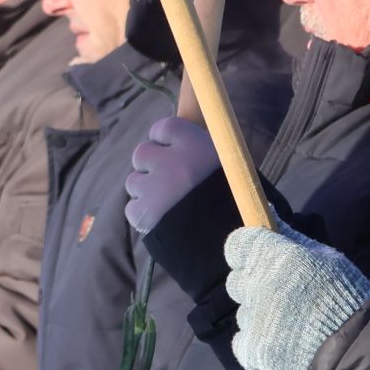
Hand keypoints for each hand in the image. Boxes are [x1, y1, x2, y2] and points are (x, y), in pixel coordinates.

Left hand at [124, 116, 221, 234]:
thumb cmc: (237, 203)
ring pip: (134, 182)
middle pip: (142, 153)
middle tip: (167, 181)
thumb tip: (189, 149)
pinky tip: (162, 221)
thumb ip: (205, 155)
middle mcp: (169, 161)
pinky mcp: (142, 213)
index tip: (171, 150)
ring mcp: (153, 188)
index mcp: (194, 145)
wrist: (229, 241)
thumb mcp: (232, 168)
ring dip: (146, 191)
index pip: (163, 128)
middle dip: (150, 165)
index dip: (164, 140)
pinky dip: (143, 214)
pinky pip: (132, 207)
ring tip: (169, 206)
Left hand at [224, 224, 369, 369]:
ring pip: (244, 311)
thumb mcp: (327, 258)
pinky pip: (243, 340)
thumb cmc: (347, 296)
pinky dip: (258, 342)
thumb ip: (292, 237)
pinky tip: (281, 342)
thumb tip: (268, 211)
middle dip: (255, 284)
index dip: (247, 250)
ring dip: (260, 314)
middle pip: (237, 280)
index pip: (237, 244)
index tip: (259, 257)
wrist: (357, 350)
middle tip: (282, 294)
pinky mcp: (252, 350)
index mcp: (276, 257)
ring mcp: (253, 320)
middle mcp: (259, 286)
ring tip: (290, 323)